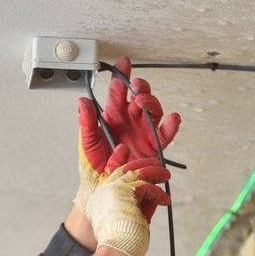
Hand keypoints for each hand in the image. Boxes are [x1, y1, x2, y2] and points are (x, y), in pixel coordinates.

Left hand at [73, 56, 181, 215]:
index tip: (122, 64)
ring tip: (143, 102)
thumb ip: (86, 122)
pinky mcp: (154, 148)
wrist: (102, 191)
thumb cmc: (94, 166)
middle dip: (140, 88)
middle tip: (135, 86)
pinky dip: (171, 126)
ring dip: (151, 103)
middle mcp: (130, 123)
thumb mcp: (86, 142)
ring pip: (153, 112)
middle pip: (140, 98)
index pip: (118, 93)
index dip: (121, 77)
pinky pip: (166, 135)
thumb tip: (82, 100)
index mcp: (113, 117)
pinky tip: (172, 118)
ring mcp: (143, 134)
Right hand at [82, 144, 171, 255]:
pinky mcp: (125, 193)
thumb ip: (136, 202)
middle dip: (143, 163)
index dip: (118, 159)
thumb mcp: (128, 217)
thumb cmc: (122, 241)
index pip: (110, 171)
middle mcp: (104, 190)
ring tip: (166, 176)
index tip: (124, 150)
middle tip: (156, 162)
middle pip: (125, 168)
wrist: (116, 251)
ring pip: (138, 173)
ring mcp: (113, 189)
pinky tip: (165, 201)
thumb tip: (152, 190)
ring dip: (155, 173)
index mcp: (100, 197)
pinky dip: (158, 194)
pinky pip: (147, 187)